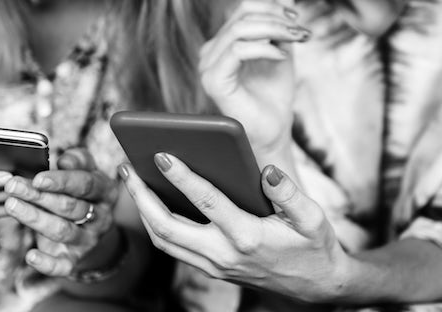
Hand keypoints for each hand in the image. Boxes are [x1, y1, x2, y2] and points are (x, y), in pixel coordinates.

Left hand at [4, 148, 119, 276]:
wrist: (92, 227)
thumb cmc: (82, 191)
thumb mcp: (86, 170)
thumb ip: (77, 160)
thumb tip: (65, 161)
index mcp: (105, 191)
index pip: (84, 184)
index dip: (61, 181)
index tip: (37, 178)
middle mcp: (101, 217)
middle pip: (70, 207)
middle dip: (39, 197)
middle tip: (12, 187)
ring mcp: (88, 240)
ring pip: (62, 230)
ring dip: (35, 218)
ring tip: (11, 205)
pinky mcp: (75, 259)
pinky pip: (63, 265)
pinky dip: (46, 263)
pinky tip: (30, 255)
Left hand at [118, 154, 349, 302]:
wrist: (315, 288)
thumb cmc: (313, 248)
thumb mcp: (313, 219)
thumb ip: (289, 193)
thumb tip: (266, 169)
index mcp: (247, 237)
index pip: (206, 202)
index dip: (182, 177)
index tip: (160, 154)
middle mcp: (223, 254)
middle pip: (166, 226)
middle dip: (140, 196)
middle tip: (125, 167)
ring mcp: (213, 265)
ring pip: (162, 239)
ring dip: (141, 209)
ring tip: (130, 180)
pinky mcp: (209, 268)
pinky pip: (171, 246)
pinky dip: (154, 223)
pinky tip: (150, 200)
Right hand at [199, 0, 309, 151]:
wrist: (273, 133)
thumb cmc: (274, 98)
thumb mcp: (281, 50)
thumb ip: (280, 22)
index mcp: (221, 45)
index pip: (242, 10)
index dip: (272, 9)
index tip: (298, 20)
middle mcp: (210, 54)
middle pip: (241, 16)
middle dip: (276, 19)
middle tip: (301, 31)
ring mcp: (208, 67)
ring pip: (239, 30)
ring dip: (274, 31)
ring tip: (295, 41)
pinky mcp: (214, 81)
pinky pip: (237, 50)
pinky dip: (264, 48)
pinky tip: (281, 56)